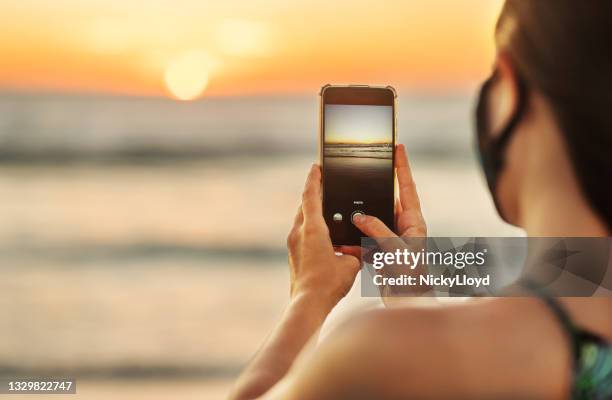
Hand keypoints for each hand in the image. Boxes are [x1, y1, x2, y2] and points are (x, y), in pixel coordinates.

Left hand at [286, 164, 360, 308]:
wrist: (308, 304)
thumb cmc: (329, 284)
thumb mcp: (351, 263)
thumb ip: (356, 250)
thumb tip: (358, 248)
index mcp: (313, 229)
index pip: (311, 195)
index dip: (314, 178)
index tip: (317, 166)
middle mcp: (299, 232)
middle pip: (304, 205)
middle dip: (314, 193)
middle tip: (325, 184)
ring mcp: (293, 243)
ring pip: (301, 219)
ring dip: (311, 211)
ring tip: (326, 208)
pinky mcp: (293, 254)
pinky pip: (301, 232)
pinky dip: (310, 226)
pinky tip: (322, 233)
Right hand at [338, 145, 428, 301]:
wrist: (408, 304)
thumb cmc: (410, 279)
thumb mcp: (395, 251)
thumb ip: (378, 230)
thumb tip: (359, 217)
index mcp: (414, 223)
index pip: (407, 187)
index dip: (402, 166)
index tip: (397, 147)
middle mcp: (404, 228)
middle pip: (386, 200)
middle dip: (373, 190)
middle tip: (362, 171)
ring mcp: (392, 240)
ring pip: (372, 220)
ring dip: (358, 219)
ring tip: (344, 211)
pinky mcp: (382, 252)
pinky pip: (364, 239)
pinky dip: (353, 240)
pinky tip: (341, 241)